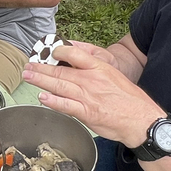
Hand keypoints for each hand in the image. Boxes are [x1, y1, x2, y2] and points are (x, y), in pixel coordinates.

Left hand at [22, 42, 161, 145]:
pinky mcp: (87, 112)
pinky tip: (42, 97)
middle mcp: (91, 80)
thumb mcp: (114, 76)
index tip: (48, 51)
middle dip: (41, 67)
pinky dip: (53, 101)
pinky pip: (65, 105)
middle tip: (28, 65)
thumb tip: (79, 68)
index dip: (59, 51)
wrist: (141, 119)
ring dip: (40, 80)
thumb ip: (96, 71)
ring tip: (29, 76)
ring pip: (59, 85)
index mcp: (99, 68)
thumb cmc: (130, 100)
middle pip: (60, 70)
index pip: (75, 54)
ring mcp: (87, 96)